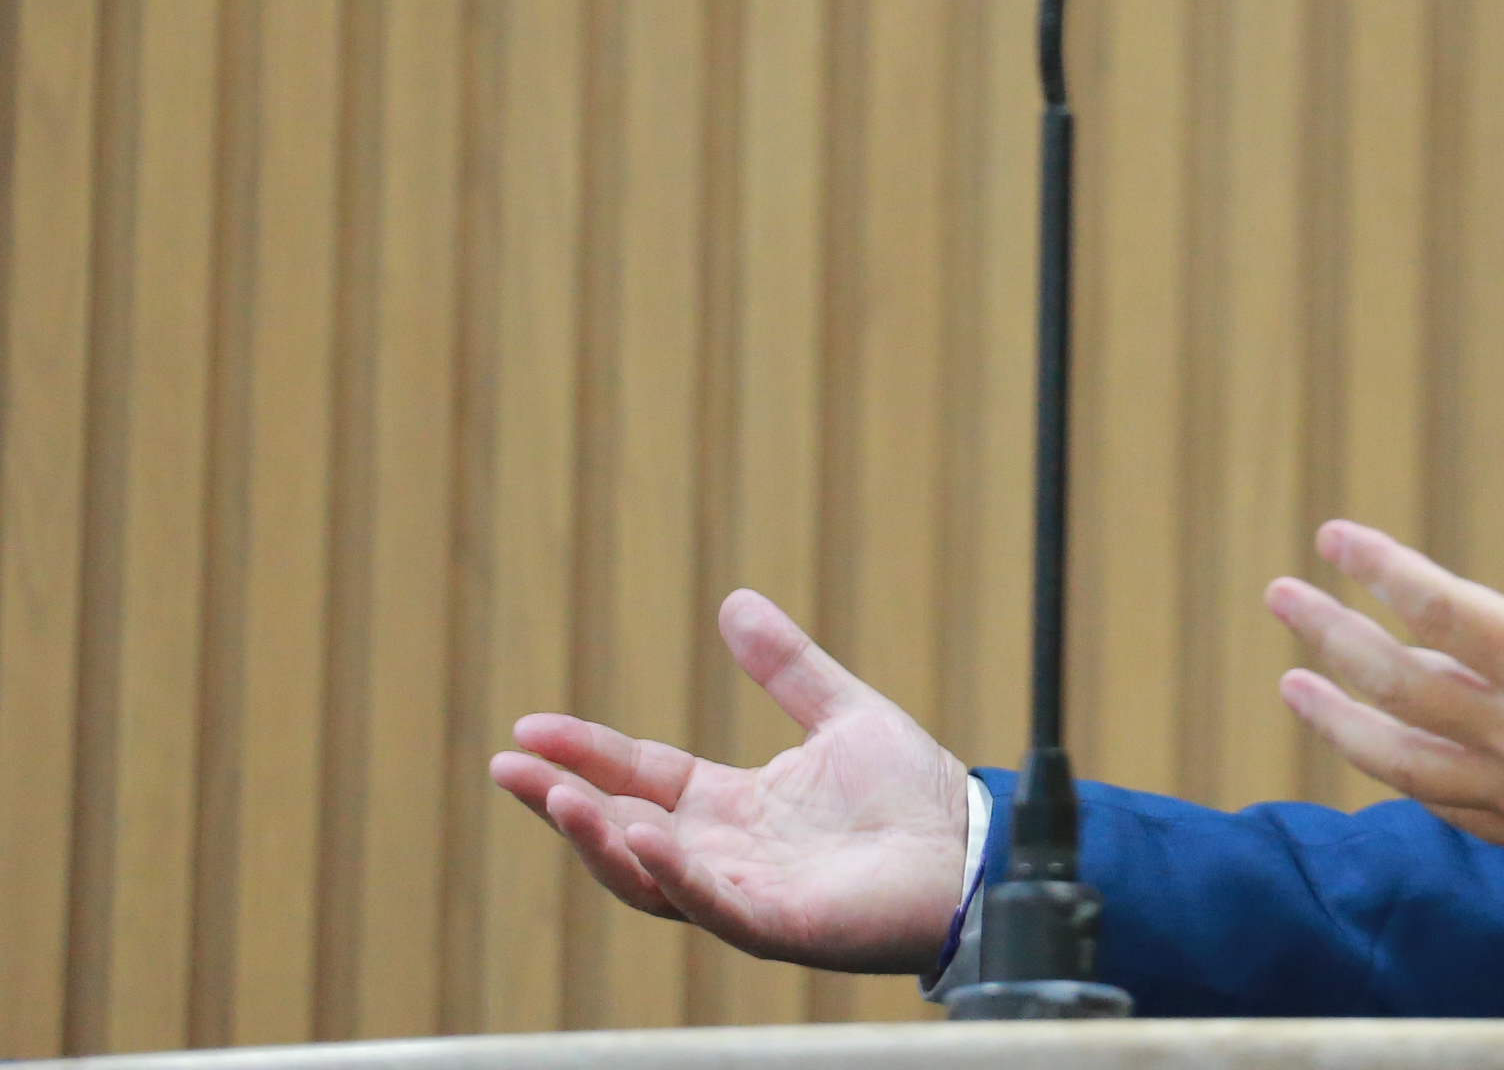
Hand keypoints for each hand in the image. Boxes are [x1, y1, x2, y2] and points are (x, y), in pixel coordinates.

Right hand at [487, 589, 975, 973]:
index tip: (528, 728)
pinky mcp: (780, 924)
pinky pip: (713, 904)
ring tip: (558, 798)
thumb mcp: (841, 712)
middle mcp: (726, 854)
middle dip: (565, 801)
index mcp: (734, 806)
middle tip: (509, 768)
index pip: (641, 776)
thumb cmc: (914, 795)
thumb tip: (736, 600)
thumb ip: (787, 666)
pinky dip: (674, 874)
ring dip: (599, 839)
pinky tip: (642, 836)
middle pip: (624, 828)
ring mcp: (747, 893)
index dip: (586, 753)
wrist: (972, 851)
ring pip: (649, 875)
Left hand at [1266, 409, 1503, 887]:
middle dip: (1331, 637)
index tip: (1335, 539)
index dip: (1381, 571)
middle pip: (1400, 686)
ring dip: (1342, 720)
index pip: (1442, 613)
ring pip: (1404, 761)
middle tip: (1281, 597)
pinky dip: (1400, 777)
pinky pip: (1446, 807)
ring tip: (1293, 688)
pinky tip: (1382, 759)